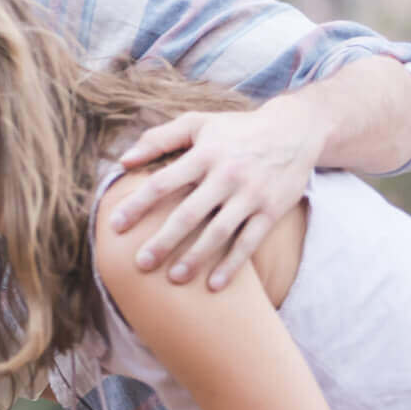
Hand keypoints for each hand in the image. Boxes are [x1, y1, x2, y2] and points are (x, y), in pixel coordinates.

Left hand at [113, 98, 323, 290]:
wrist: (295, 130)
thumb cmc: (235, 129)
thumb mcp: (197, 124)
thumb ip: (158, 139)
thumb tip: (123, 161)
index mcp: (204, 154)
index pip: (163, 182)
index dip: (137, 205)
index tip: (115, 226)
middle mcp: (226, 175)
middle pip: (188, 214)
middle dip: (163, 241)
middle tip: (140, 263)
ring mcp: (251, 195)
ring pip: (219, 232)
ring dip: (195, 257)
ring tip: (174, 278)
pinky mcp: (272, 210)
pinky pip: (249, 242)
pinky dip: (233, 265)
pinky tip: (215, 285)